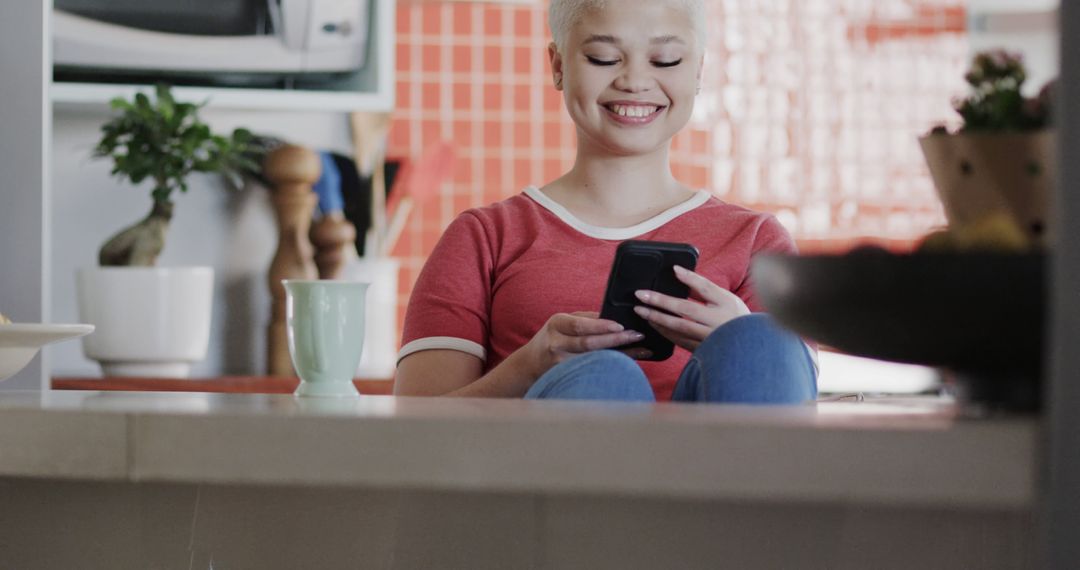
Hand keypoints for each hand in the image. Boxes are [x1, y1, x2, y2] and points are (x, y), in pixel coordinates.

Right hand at [522, 311, 646, 374]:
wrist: (530, 363)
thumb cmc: (552, 337)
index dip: (600, 326)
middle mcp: (557, 344)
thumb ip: (585, 318)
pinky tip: (630, 363)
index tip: (620, 326)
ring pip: (594, 359)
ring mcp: (561, 364)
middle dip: (615, 340)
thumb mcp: (562, 322)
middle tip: (637, 335)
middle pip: (588, 344)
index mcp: (556, 324)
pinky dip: (613, 365)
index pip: (579, 326)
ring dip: (620, 354)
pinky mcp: (567, 376)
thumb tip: (613, 316)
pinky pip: (593, 370)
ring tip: (640, 349)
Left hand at [632, 266, 749, 351]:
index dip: (685, 282)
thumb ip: (701, 286)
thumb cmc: (735, 317)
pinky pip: (679, 342)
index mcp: (723, 306)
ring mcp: (708, 339)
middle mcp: (716, 324)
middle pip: (684, 312)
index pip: (702, 292)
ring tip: (642, 311)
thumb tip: (677, 271)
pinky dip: (665, 333)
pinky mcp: (702, 350)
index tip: (670, 272)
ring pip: (679, 330)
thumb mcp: (724, 297)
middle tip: (640, 297)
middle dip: (660, 304)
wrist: (748, 346)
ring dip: (658, 320)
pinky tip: (654, 325)